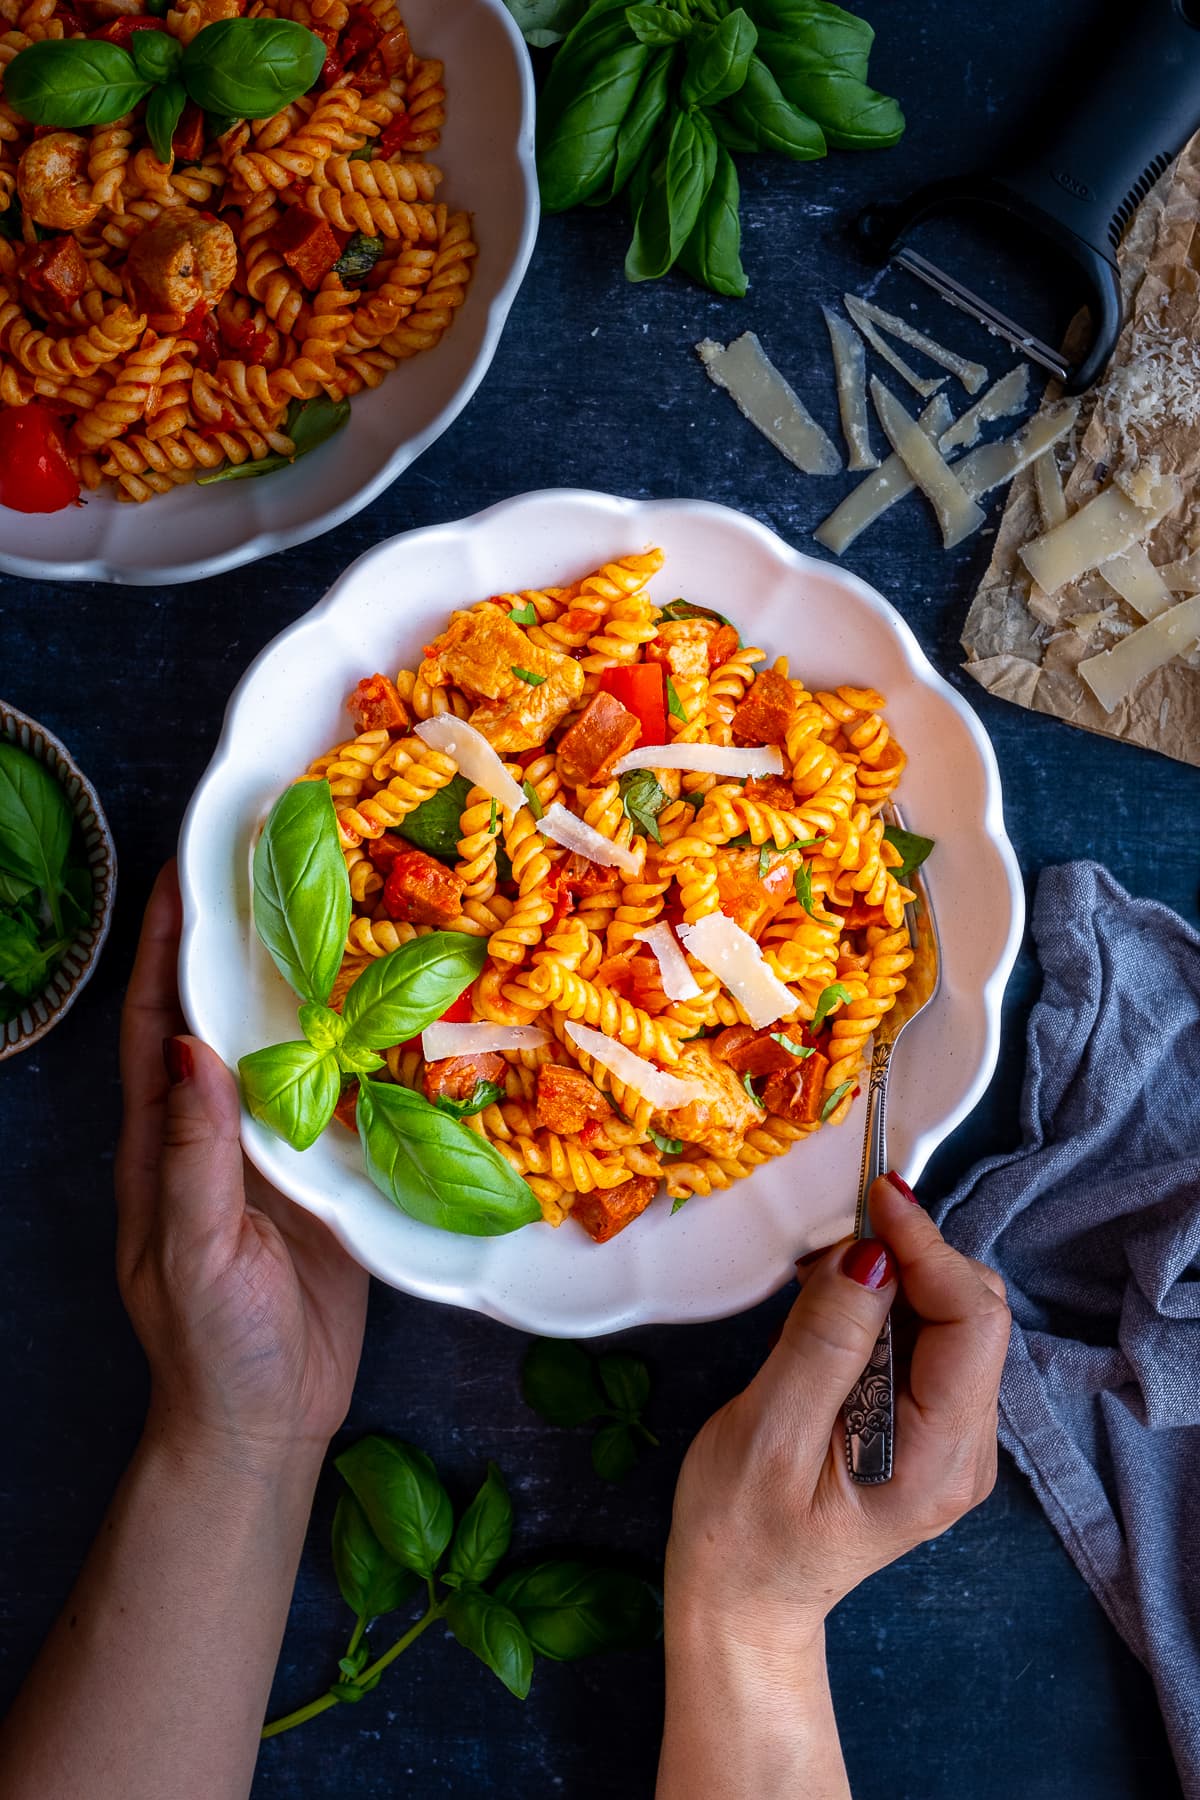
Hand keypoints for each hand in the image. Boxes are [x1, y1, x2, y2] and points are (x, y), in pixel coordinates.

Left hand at [115, 862, 368, 1473]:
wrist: (268, 1419)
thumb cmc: (211, 1345)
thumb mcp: (193, 1252)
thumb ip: (193, 1156)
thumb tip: (189, 1049)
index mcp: (165, 1142)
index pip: (154, 1025)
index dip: (160, 949)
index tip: (182, 875)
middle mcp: (218, 1131)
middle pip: (221, 1017)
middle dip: (239, 944)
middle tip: (279, 871)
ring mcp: (276, 1151)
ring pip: (290, 1048)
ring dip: (308, 986)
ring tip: (349, 917)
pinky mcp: (332, 1176)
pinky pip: (347, 1098)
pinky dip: (367, 1050)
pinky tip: (403, 1011)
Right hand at [665, 1174, 1009, 1664]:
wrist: (741, 1604)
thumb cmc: (741, 1534)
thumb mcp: (768, 1434)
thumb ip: (825, 1341)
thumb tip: (868, 1254)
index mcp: (940, 1459)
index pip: (973, 1321)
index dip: (927, 1248)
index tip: (874, 1199)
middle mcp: (968, 1449)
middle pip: (973, 1311)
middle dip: (910, 1258)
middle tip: (829, 1242)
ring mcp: (952, 1440)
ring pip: (952, 1318)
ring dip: (893, 1278)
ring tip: (817, 1282)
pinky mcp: (927, 1427)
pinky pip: (926, 1342)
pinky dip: (883, 1306)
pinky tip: (828, 1313)